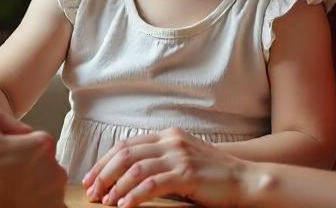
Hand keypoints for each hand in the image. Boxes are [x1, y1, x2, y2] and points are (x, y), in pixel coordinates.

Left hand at [83, 127, 250, 207]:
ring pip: (136, 168)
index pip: (126, 145)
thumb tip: (128, 174)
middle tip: (91, 190)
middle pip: (126, 154)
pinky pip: (152, 184)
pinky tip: (125, 205)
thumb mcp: (183, 159)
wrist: (245, 179)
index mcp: (167, 135)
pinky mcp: (187, 173)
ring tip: (105, 201)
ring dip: (116, 186)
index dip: (104, 162)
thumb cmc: (213, 174)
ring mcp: (179, 156)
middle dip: (104, 173)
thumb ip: (160, 159)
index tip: (90, 177)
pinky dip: (134, 195)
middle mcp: (171, 141)